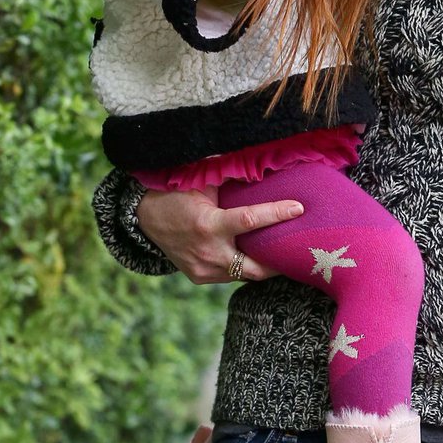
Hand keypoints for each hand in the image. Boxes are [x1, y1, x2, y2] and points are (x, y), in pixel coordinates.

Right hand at [135, 185, 302, 284]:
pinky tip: (257, 256)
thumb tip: (260, 164)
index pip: (250, 220)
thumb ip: (230, 179)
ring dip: (262, 265)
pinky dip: (244, 266)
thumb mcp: (200, 182)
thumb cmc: (176, 194)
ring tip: (282, 252)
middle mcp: (208, 253)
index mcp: (208, 225)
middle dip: (279, 262)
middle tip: (298, 250)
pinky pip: (231, 275)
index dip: (277, 214)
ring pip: (244, 274)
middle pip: (256, 268)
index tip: (298, 208)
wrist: (144, 218)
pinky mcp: (200, 277)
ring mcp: (203, 270)